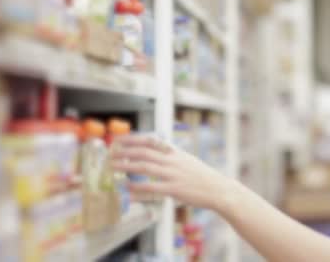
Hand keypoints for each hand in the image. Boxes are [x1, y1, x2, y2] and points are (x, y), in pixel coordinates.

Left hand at [110, 135, 231, 211]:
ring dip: (127, 166)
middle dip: (126, 151)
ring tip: (113, 167)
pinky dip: (137, 187)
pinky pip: (151, 188)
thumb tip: (156, 152)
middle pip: (144, 152)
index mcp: (176, 152)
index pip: (151, 141)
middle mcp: (173, 161)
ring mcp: (173, 174)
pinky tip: (127, 188)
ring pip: (145, 167)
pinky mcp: (173, 189)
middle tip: (111, 153)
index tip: (121, 139)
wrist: (218, 189)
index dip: (134, 139)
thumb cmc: (202, 176)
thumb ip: (172, 156)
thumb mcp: (187, 160)